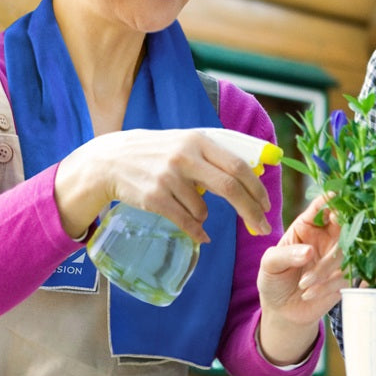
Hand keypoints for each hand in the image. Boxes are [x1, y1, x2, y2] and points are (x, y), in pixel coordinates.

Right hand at [56, 128, 271, 241]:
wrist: (109, 161)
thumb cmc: (155, 153)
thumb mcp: (184, 143)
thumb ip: (214, 156)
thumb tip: (253, 173)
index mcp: (198, 140)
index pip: (238, 166)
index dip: (256, 189)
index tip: (267, 206)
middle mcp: (185, 156)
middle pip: (230, 188)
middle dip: (251, 211)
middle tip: (261, 227)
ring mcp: (168, 177)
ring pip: (204, 209)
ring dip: (205, 217)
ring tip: (191, 211)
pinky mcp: (154, 197)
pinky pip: (186, 222)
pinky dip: (196, 231)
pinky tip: (199, 234)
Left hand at [257, 195, 344, 362]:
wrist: (282, 311)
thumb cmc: (273, 280)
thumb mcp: (270, 264)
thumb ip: (285, 254)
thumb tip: (309, 252)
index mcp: (308, 225)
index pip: (322, 207)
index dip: (330, 202)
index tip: (334, 208)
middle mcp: (327, 238)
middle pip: (345, 225)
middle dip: (339, 234)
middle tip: (320, 248)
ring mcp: (338, 258)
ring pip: (346, 254)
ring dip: (325, 270)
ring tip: (303, 284)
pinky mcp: (345, 278)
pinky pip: (347, 277)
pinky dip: (328, 286)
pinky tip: (309, 294)